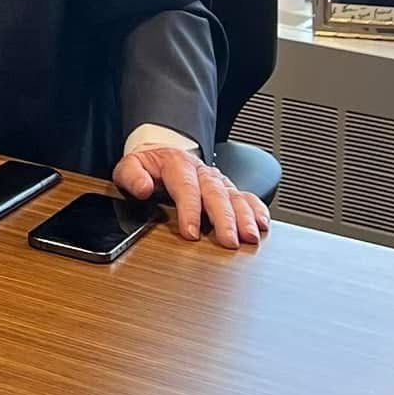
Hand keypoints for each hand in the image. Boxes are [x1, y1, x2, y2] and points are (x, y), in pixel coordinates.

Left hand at [113, 147, 268, 248]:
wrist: (163, 153)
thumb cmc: (149, 166)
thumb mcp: (131, 165)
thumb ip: (132, 176)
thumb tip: (142, 188)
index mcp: (178, 165)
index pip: (186, 188)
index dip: (190, 211)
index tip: (190, 233)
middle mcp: (202, 173)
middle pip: (216, 194)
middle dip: (224, 219)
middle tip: (229, 241)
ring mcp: (218, 181)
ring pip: (236, 197)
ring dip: (245, 218)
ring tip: (249, 237)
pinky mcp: (229, 190)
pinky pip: (247, 197)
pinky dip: (257, 210)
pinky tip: (262, 224)